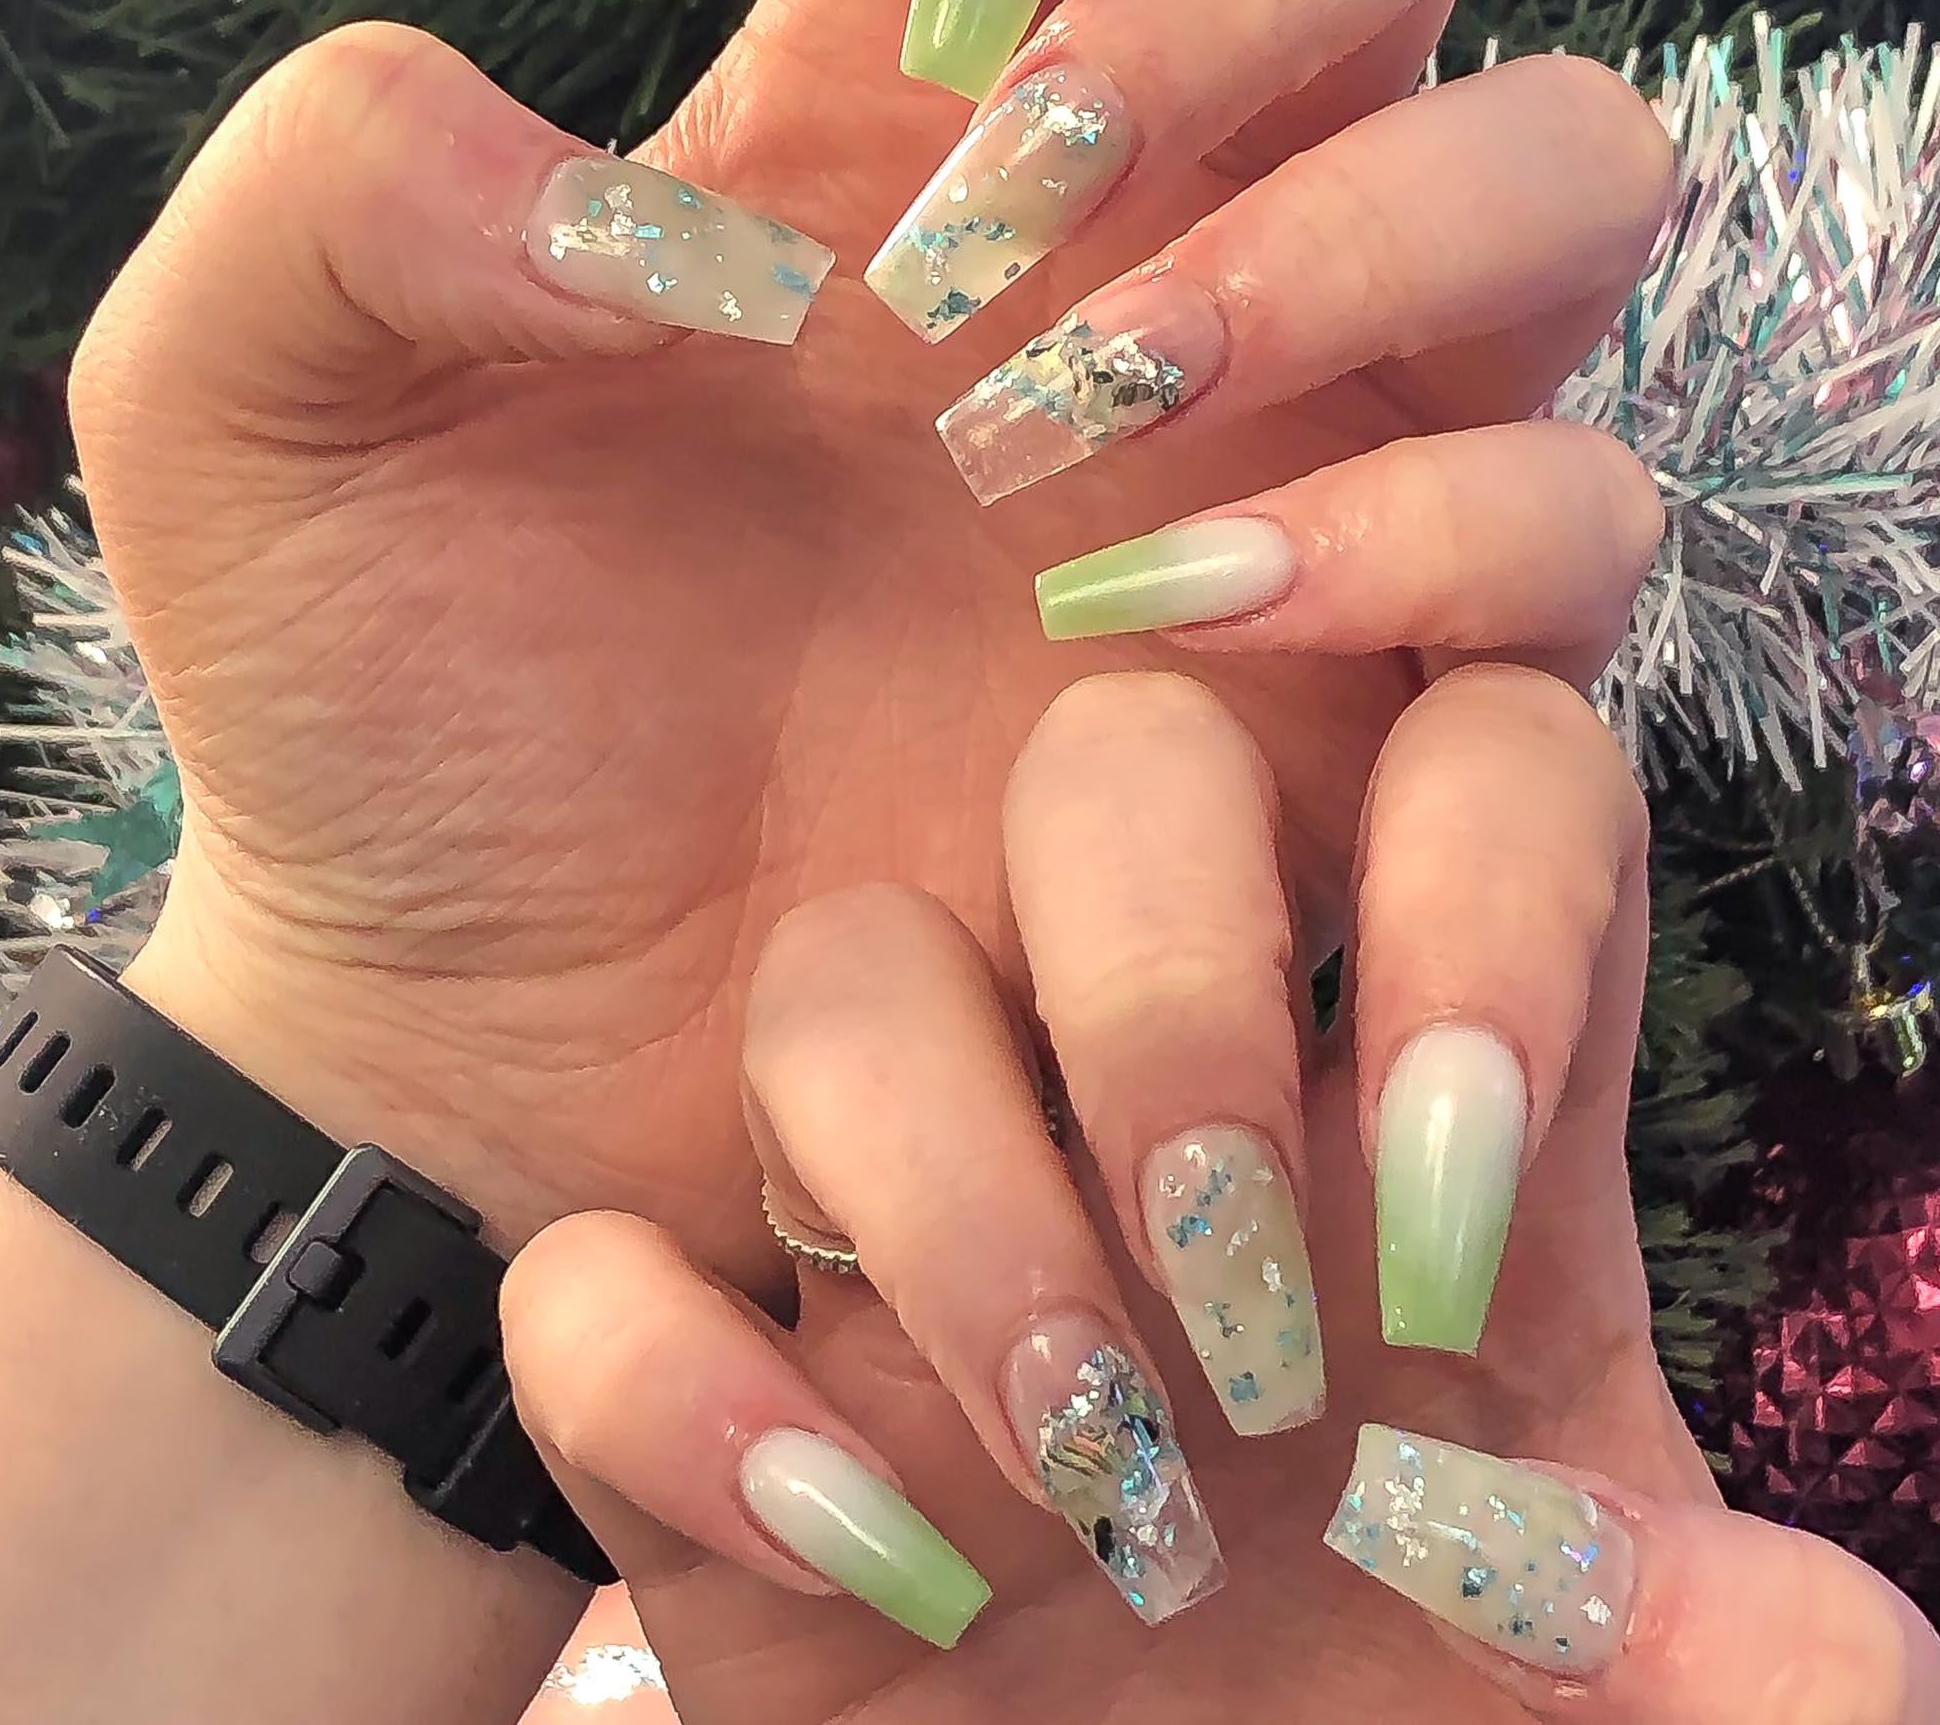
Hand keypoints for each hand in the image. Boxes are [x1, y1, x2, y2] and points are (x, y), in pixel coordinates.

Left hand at [72, 0, 1671, 1269]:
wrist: (486, 1022)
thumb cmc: (374, 709)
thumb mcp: (237, 413)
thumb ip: (348, 188)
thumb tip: (650, 195)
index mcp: (865, 111)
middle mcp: (1116, 237)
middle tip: (1015, 200)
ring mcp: (1268, 450)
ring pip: (1558, 176)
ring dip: (1371, 244)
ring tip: (1089, 412)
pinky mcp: (1351, 682)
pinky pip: (1566, 527)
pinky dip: (1435, 535)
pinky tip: (1179, 622)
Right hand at [503, 671, 1938, 1724]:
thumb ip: (1735, 1682)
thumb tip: (1814, 1631)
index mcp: (1421, 1123)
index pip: (1478, 770)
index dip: (1480, 842)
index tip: (1444, 1122)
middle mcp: (1157, 1102)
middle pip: (1123, 772)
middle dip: (1168, 995)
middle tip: (1235, 1303)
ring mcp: (910, 1214)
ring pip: (845, 976)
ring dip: (948, 1210)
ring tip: (1075, 1482)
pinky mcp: (696, 1373)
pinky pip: (590, 1272)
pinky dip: (679, 1400)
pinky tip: (840, 1566)